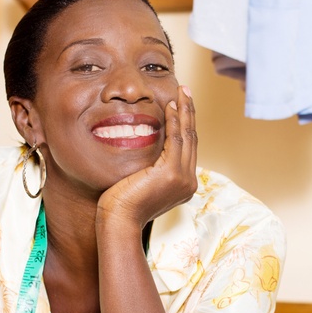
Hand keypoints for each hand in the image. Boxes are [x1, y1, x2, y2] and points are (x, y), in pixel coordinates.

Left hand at [97, 85, 197, 228]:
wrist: (119, 221)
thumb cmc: (122, 205)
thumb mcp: (142, 183)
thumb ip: (151, 169)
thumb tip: (147, 155)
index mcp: (183, 185)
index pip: (187, 148)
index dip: (186, 125)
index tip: (181, 105)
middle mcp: (189, 182)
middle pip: (192, 139)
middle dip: (189, 113)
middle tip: (186, 91)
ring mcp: (183, 178)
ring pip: (187, 136)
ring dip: (185, 111)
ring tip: (182, 91)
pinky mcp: (172, 173)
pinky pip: (176, 139)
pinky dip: (175, 120)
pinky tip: (171, 105)